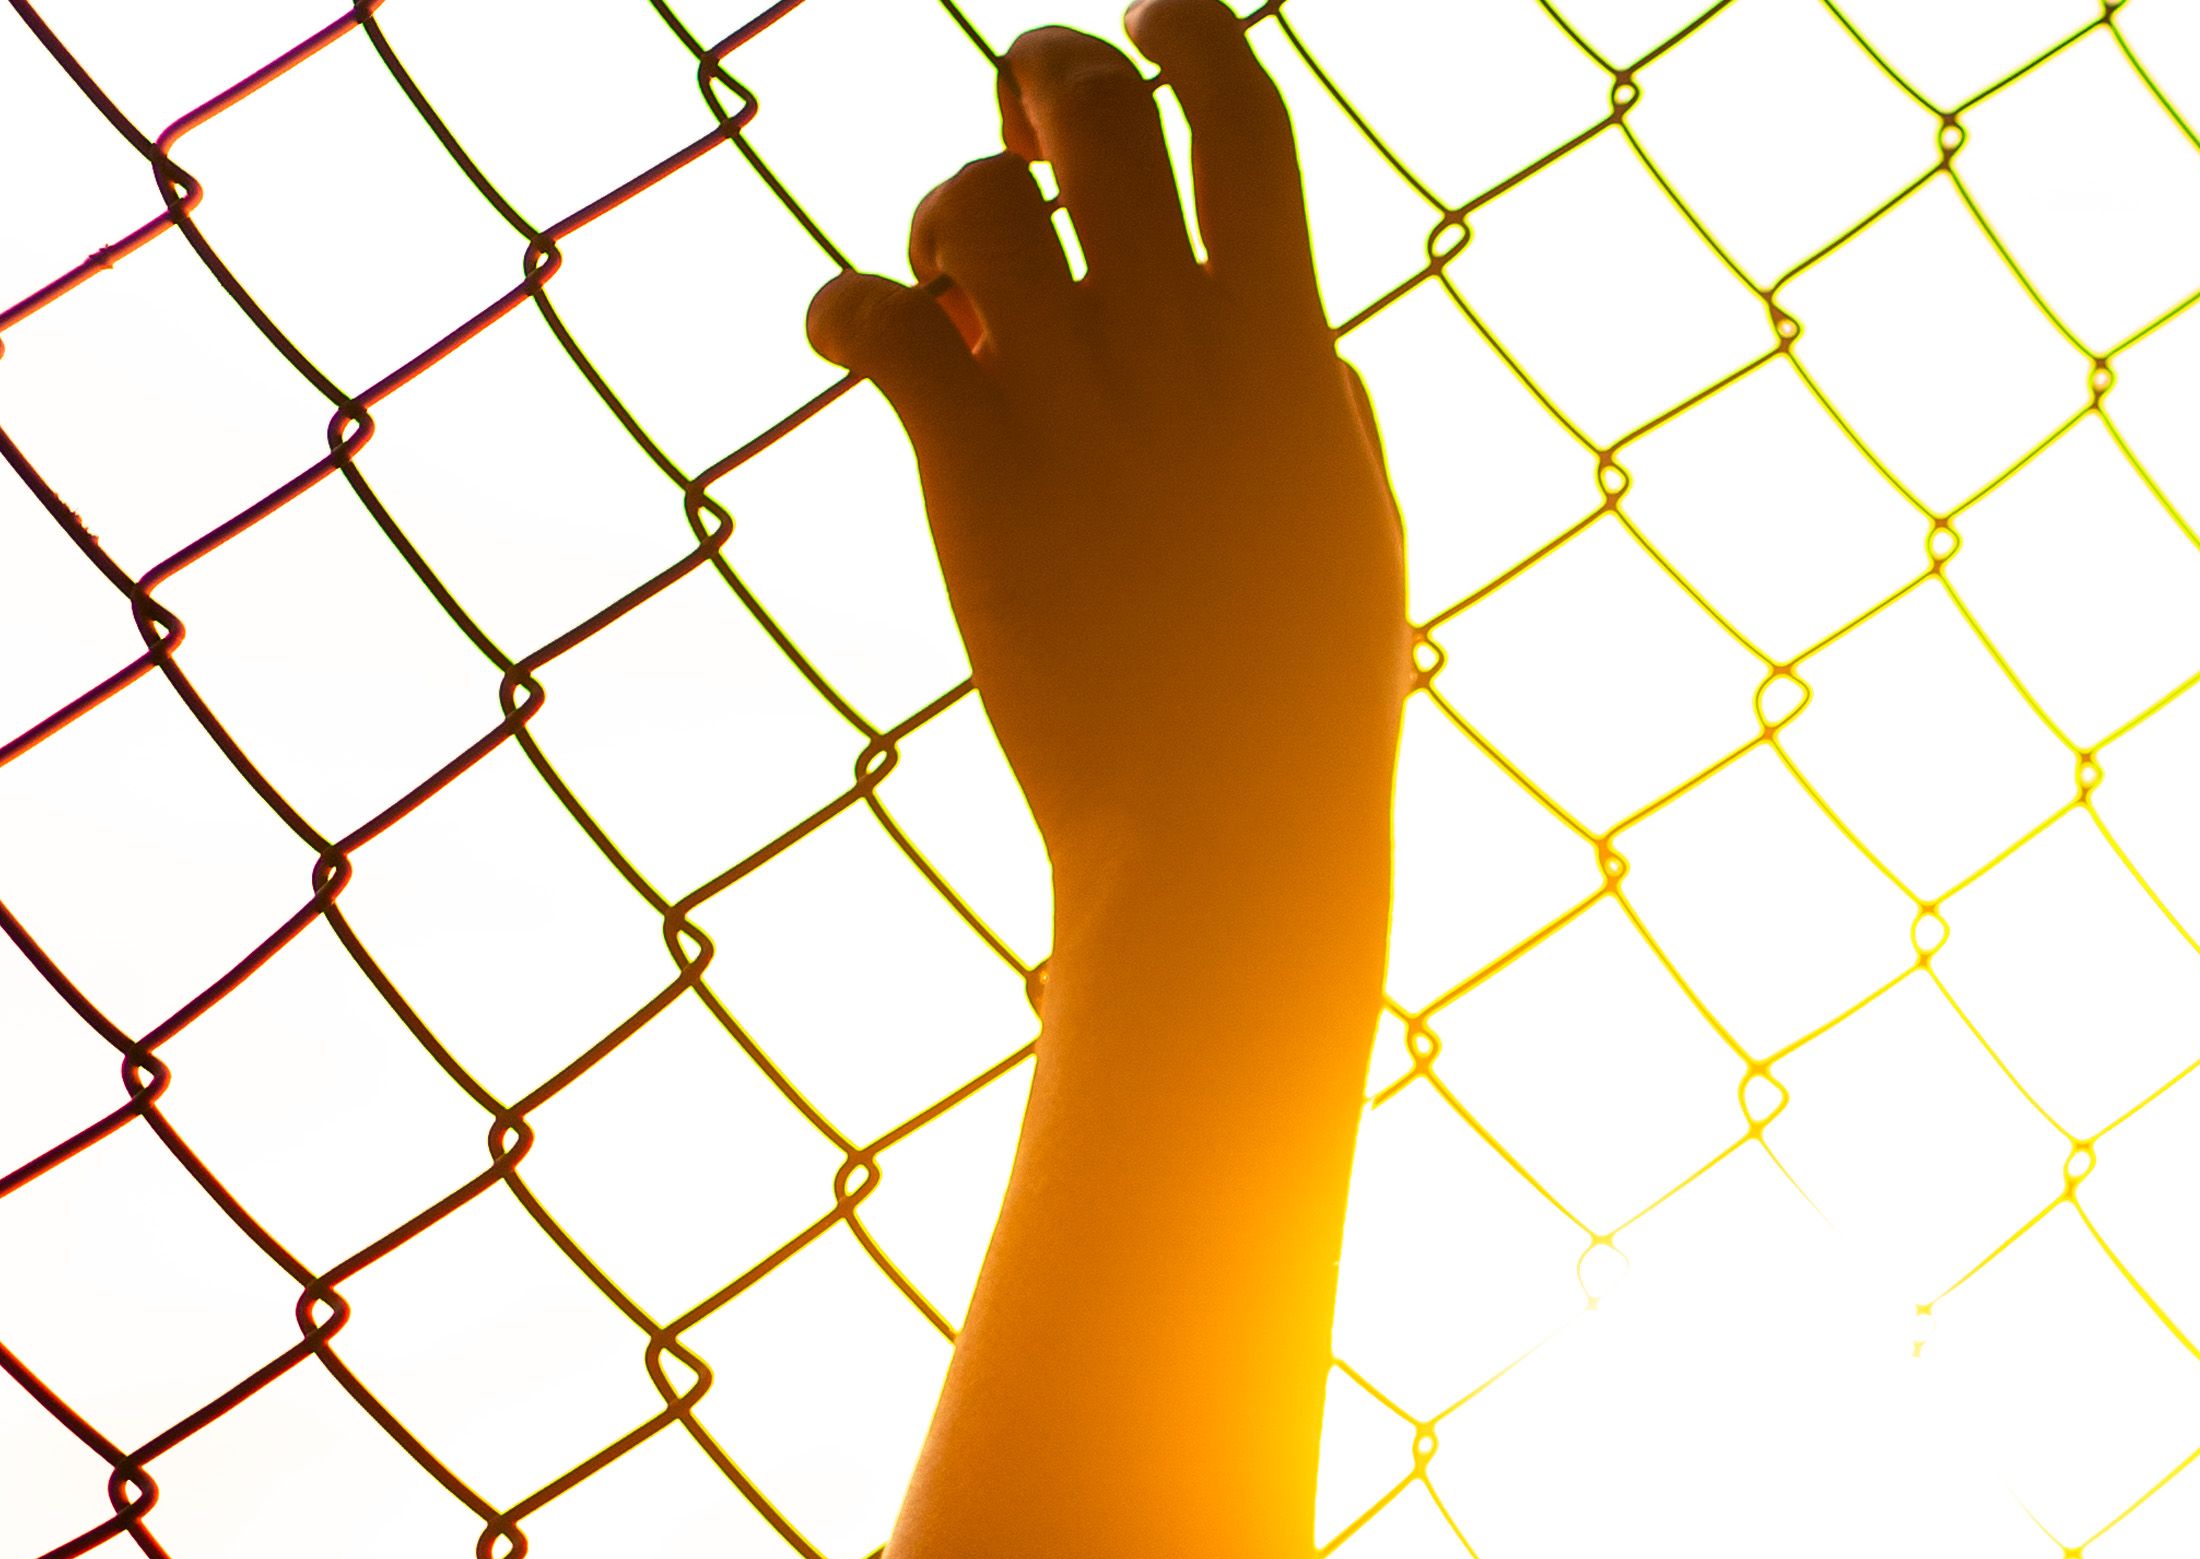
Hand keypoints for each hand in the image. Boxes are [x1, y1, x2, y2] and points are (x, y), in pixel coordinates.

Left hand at [806, 6, 1405, 928]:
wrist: (1224, 836)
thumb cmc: (1302, 706)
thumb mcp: (1355, 536)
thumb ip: (1325, 413)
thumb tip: (1304, 339)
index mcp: (1289, 356)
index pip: (1243, 122)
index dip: (1187, 36)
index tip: (1149, 26)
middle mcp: (1183, 356)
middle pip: (1098, 119)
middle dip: (1048, 83)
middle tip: (1029, 129)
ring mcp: (1076, 412)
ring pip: (972, 203)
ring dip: (944, 213)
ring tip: (947, 285)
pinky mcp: (973, 476)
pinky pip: (875, 319)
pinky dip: (843, 305)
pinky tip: (849, 342)